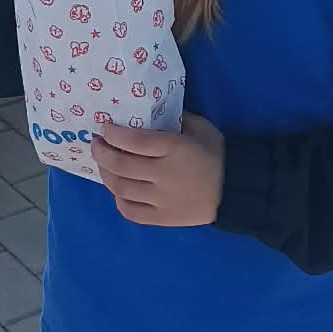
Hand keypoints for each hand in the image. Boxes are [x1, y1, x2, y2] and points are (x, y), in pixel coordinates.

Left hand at [94, 113, 225, 226]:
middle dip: (101, 152)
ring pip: (120, 188)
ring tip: (104, 165)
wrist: (235, 190)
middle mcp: (163, 175)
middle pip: (120, 165)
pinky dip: (118, 199)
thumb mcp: (200, 127)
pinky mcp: (162, 218)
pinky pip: (130, 211)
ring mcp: (161, 199)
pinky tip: (119, 190)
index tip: (104, 128)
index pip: (133, 141)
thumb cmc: (216, 154)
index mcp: (174, 149)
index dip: (112, 134)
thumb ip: (175, 119)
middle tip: (97, 144)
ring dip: (105, 174)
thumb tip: (149, 114)